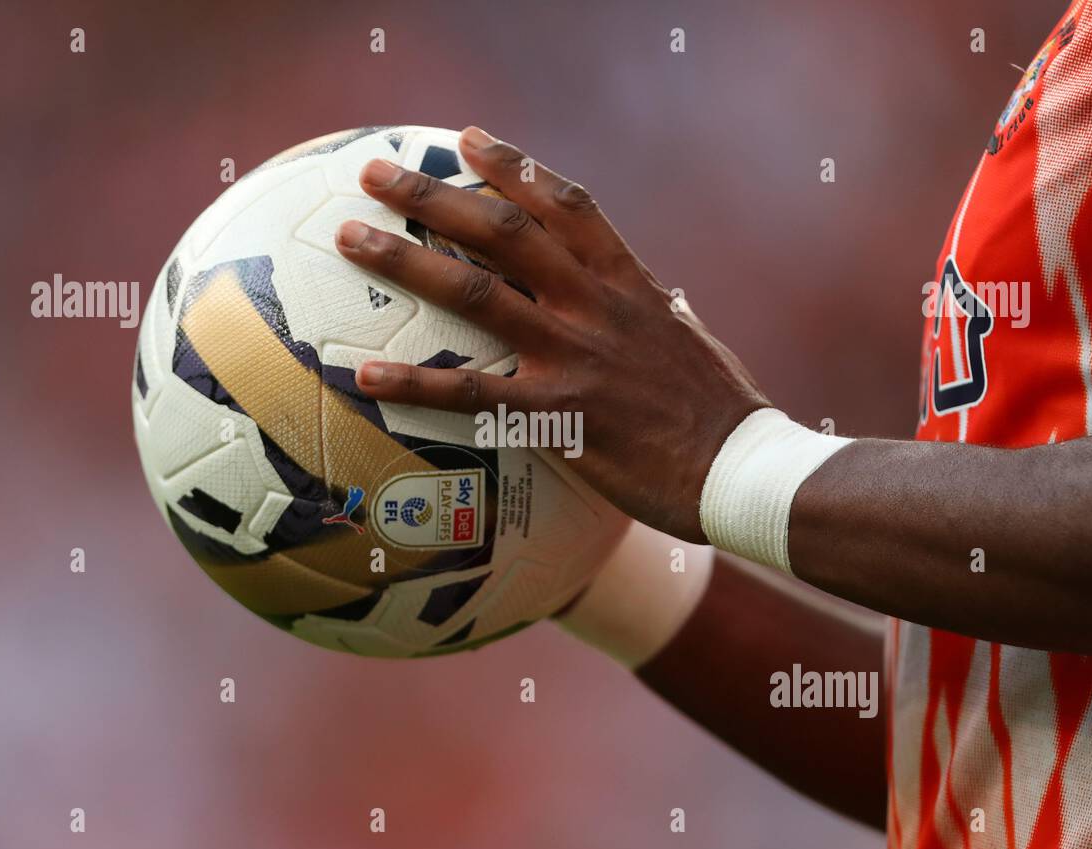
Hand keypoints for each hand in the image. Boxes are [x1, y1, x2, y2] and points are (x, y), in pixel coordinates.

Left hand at [335, 126, 767, 542]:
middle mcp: (594, 305)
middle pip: (502, 230)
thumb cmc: (716, 408)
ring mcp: (573, 356)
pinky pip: (472, 394)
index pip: (564, 204)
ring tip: (350, 239)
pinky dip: (415, 382)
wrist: (741, 466)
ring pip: (476, 292)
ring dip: (406, 261)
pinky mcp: (556, 416)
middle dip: (434, 194)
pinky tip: (366, 374)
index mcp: (627, 282)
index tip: (466, 139)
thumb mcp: (681, 335)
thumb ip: (638, 307)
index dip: (512, 166)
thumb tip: (619, 295)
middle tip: (376, 173)